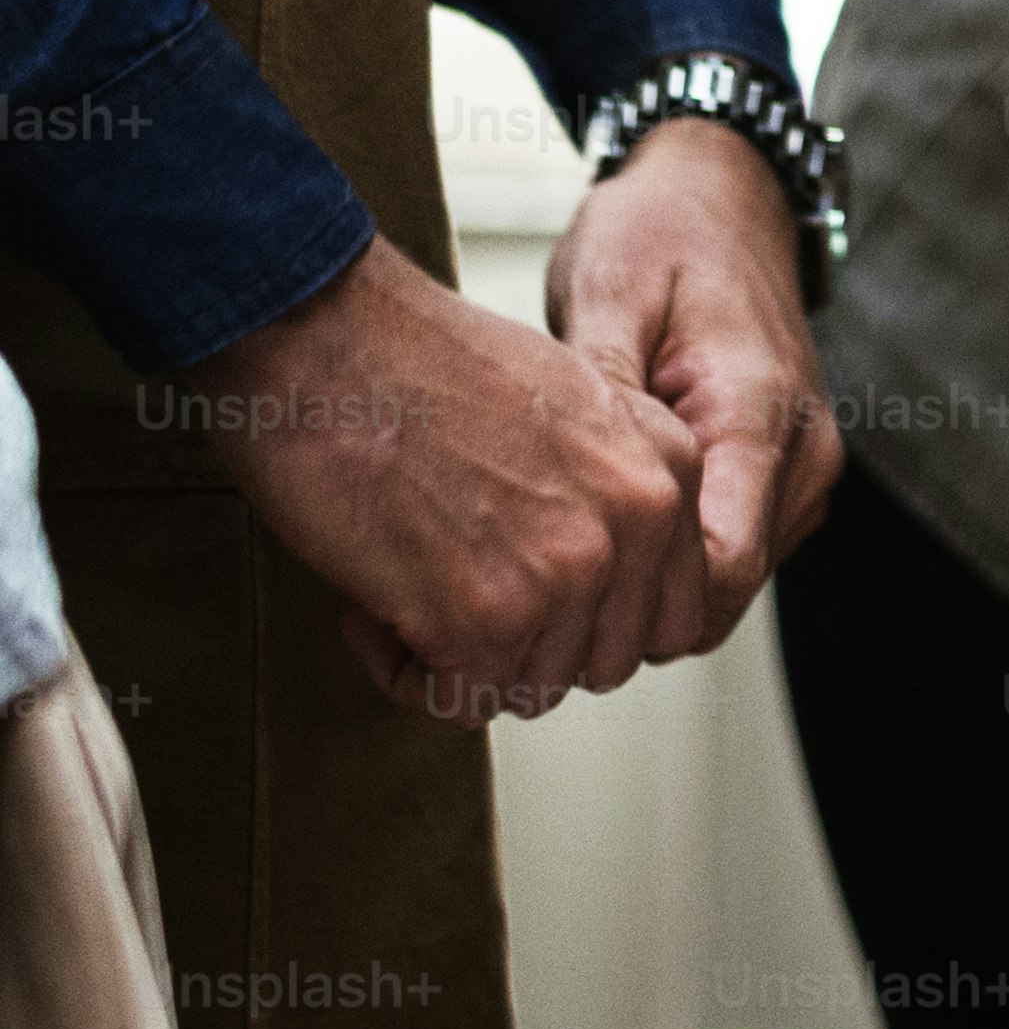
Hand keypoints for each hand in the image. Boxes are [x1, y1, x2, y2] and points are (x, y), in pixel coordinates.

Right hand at [185, 236, 704, 720]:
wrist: (319, 330)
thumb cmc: (413, 359)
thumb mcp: (572, 404)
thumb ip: (611, 487)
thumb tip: (602, 568)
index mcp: (669, 469)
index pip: (671, 617)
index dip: (590, 623)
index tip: (529, 597)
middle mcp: (638, 523)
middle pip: (600, 660)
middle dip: (522, 643)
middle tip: (449, 587)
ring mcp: (569, 572)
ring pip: (529, 685)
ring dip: (457, 654)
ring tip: (403, 580)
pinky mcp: (489, 616)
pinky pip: (454, 698)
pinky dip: (402, 667)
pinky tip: (370, 602)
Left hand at [545, 115, 844, 653]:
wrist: (722, 197)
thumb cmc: (660, 233)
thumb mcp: (605, 293)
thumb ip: (601, 398)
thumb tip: (573, 496)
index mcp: (761, 412)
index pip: (720, 566)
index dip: (631, 605)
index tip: (542, 601)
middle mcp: (802, 456)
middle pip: (720, 594)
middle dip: (624, 610)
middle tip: (520, 598)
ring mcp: (801, 472)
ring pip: (723, 587)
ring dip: (642, 592)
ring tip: (551, 566)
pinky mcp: (785, 478)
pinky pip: (727, 554)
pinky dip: (663, 565)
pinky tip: (597, 534)